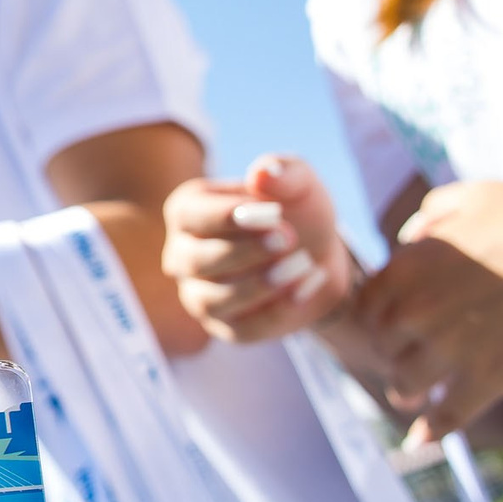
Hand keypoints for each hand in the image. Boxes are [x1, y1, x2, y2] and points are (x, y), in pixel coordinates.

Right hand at [162, 155, 353, 342]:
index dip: (226, 216)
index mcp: (188, 211)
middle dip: (244, 252)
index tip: (274, 213)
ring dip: (259, 285)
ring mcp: (200, 296)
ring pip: (212, 301)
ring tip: (303, 264)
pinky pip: (243, 329)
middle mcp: (183, 256)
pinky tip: (308, 284)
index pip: (188, 216)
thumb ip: (284, 171)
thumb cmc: (296, 211)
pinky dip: (279, 310)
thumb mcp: (300, 182)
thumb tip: (262, 174)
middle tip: (288, 238)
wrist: (319, 254)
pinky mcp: (227, 328)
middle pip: (195, 261)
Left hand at [350, 181, 502, 443]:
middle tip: (406, 355)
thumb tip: (408, 240)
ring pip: (407, 383)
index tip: (391, 323)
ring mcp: (450, 349)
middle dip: (394, 350)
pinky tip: (420, 441)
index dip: (379, 316)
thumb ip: (430, 217)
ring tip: (411, 394)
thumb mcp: (470, 197)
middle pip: (384, 346)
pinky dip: (432, 431)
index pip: (368, 306)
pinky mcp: (487, 379)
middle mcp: (418, 312)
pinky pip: (449, 416)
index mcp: (408, 269)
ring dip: (407, 390)